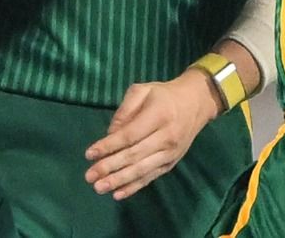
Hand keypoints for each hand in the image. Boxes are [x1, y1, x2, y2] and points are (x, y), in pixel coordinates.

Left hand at [83, 69, 218, 199]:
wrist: (195, 104)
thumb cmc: (164, 95)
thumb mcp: (143, 91)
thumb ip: (124, 111)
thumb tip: (110, 135)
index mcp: (158, 115)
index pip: (130, 135)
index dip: (109, 146)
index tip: (89, 154)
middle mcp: (166, 137)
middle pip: (134, 155)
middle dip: (109, 167)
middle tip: (89, 177)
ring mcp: (170, 153)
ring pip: (142, 170)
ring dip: (119, 181)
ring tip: (100, 188)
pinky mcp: (171, 164)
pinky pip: (150, 177)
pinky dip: (134, 187)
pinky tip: (118, 194)